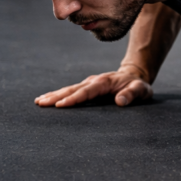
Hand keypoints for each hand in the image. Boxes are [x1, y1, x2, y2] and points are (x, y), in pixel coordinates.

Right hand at [34, 66, 152, 107]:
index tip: (60, 105)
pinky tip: (47, 99)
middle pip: (73, 89)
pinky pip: (71, 91)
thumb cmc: (138, 85)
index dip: (74, 98)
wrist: (135, 75)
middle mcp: (94, 81)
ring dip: (54, 95)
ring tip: (39, 101)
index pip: (87, 91)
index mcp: (105, 82)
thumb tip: (120, 101)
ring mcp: (89, 83)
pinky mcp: (86, 87)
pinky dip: (58, 94)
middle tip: (41, 103)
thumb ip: (132, 94)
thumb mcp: (141, 89)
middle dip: (57, 96)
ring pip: (69, 89)